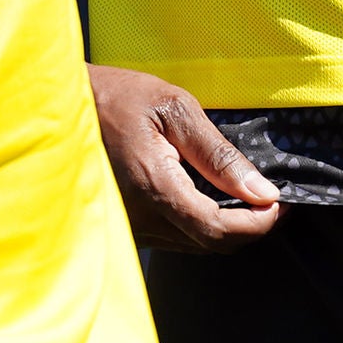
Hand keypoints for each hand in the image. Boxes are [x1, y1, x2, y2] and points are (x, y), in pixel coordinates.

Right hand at [93, 64, 283, 251]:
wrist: (62, 104)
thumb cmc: (116, 97)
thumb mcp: (174, 109)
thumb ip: (219, 154)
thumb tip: (260, 190)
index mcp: (154, 187)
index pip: (217, 230)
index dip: (258, 224)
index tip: (280, 204)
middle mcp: (139, 217)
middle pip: (211, 245)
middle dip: (251, 227)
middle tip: (273, 198)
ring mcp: (129, 226)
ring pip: (194, 245)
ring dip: (228, 227)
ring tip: (249, 195)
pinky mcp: (125, 225)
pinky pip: (174, 237)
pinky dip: (202, 224)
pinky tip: (213, 196)